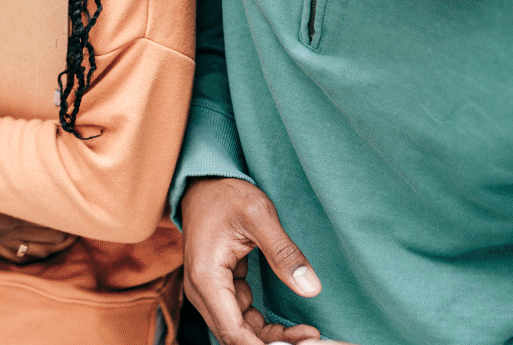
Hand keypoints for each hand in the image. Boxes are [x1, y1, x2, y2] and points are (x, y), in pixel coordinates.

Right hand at [0, 169, 76, 265]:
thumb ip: (26, 161)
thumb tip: (54, 156)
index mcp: (14, 201)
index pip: (57, 216)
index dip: (74, 214)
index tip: (81, 204)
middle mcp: (8, 225)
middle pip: (54, 237)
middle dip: (70, 229)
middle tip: (78, 218)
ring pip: (41, 251)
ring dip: (58, 244)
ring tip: (66, 232)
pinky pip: (20, 258)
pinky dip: (36, 254)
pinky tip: (45, 245)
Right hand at [182, 178, 326, 344]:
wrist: (203, 182)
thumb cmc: (226, 194)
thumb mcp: (259, 215)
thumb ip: (284, 253)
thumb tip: (311, 288)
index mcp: (207, 277)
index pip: (232, 332)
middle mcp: (201, 290)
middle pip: (236, 335)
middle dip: (272, 343)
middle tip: (310, 338)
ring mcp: (208, 291)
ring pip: (240, 329)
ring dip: (271, 337)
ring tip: (307, 333)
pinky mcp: (218, 288)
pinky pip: (241, 317)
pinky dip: (264, 325)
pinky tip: (290, 326)